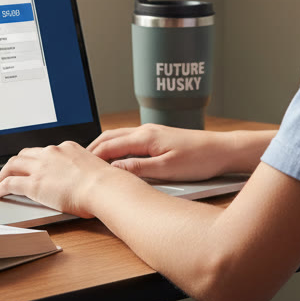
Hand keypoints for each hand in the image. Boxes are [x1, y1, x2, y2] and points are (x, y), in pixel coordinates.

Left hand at [0, 142, 116, 217]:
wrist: (102, 187)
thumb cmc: (104, 183)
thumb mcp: (93, 168)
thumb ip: (82, 170)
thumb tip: (83, 179)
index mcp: (67, 147)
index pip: (45, 150)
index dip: (35, 159)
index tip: (33, 165)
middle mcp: (52, 153)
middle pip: (25, 153)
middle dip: (16, 163)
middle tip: (12, 172)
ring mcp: (41, 167)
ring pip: (13, 164)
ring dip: (4, 173)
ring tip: (0, 182)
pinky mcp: (34, 184)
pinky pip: (10, 183)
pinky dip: (0, 187)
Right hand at [87, 124, 240, 181]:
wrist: (222, 150)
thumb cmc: (199, 159)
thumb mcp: (167, 169)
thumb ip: (139, 168)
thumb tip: (114, 169)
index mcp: (146, 137)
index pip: (110, 145)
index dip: (92, 156)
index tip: (78, 168)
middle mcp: (147, 131)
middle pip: (111, 137)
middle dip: (93, 148)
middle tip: (78, 163)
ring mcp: (153, 132)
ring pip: (120, 136)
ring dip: (104, 146)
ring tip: (92, 160)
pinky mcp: (159, 137)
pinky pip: (130, 139)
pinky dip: (117, 146)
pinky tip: (117, 157)